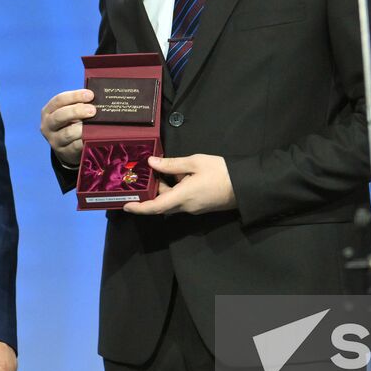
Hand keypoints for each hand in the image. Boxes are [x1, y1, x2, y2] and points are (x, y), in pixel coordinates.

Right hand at [40, 89, 94, 166]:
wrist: (66, 148)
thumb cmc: (70, 124)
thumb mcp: (68, 113)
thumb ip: (77, 105)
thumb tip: (96, 98)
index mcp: (48, 112)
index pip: (59, 100)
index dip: (74, 96)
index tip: (90, 95)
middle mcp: (48, 126)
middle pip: (60, 116)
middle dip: (77, 111)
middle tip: (93, 110)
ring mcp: (54, 140)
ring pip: (68, 133)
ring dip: (82, 128)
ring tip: (95, 124)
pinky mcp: (64, 152)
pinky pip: (76, 146)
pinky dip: (85, 140)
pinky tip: (94, 136)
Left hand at [122, 154, 236, 214]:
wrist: (245, 185)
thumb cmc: (221, 172)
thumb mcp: (195, 162)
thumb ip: (172, 164)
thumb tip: (151, 162)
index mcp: (182, 197)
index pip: (154, 207)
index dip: (138, 208)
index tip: (125, 206)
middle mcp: (185, 207)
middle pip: (162, 202)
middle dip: (153, 190)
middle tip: (146, 174)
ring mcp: (194, 208)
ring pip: (172, 200)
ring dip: (166, 188)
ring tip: (163, 169)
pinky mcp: (200, 206)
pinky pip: (182, 200)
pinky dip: (176, 189)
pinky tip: (180, 174)